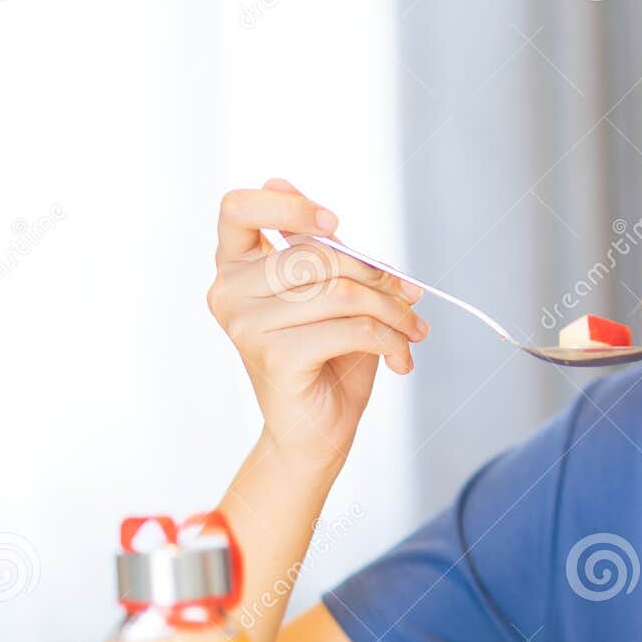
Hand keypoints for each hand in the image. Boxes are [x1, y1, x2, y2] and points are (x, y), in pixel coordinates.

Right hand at [207, 179, 427, 468]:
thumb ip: (329, 254)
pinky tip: (401, 359)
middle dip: (378, 277)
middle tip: (410, 300)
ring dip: (394, 312)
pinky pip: (351, 329)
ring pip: (341, 292)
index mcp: (235, 267)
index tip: (335, 224)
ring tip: (413, 332)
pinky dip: (390, 341)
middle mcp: (228, 292)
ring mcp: (246, 325)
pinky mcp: (275, 356)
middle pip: (317, 255)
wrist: (317, 434)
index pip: (238, 208)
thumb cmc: (328, 361)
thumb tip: (327, 217)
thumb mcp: (334, 296)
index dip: (290, 206)